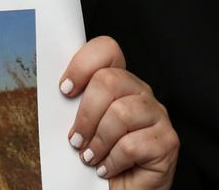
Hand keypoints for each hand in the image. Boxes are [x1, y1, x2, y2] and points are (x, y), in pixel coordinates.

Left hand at [60, 37, 177, 188]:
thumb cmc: (97, 159)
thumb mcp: (80, 127)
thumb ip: (72, 106)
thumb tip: (51, 93)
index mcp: (119, 82)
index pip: (107, 50)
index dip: (82, 64)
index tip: (65, 90)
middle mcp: (140, 93)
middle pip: (109, 81)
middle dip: (85, 115)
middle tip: (75, 140)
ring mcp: (158, 115)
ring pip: (121, 113)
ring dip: (98, 141)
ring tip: (90, 157)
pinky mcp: (167, 142)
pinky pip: (132, 145)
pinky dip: (112, 161)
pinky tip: (107, 169)